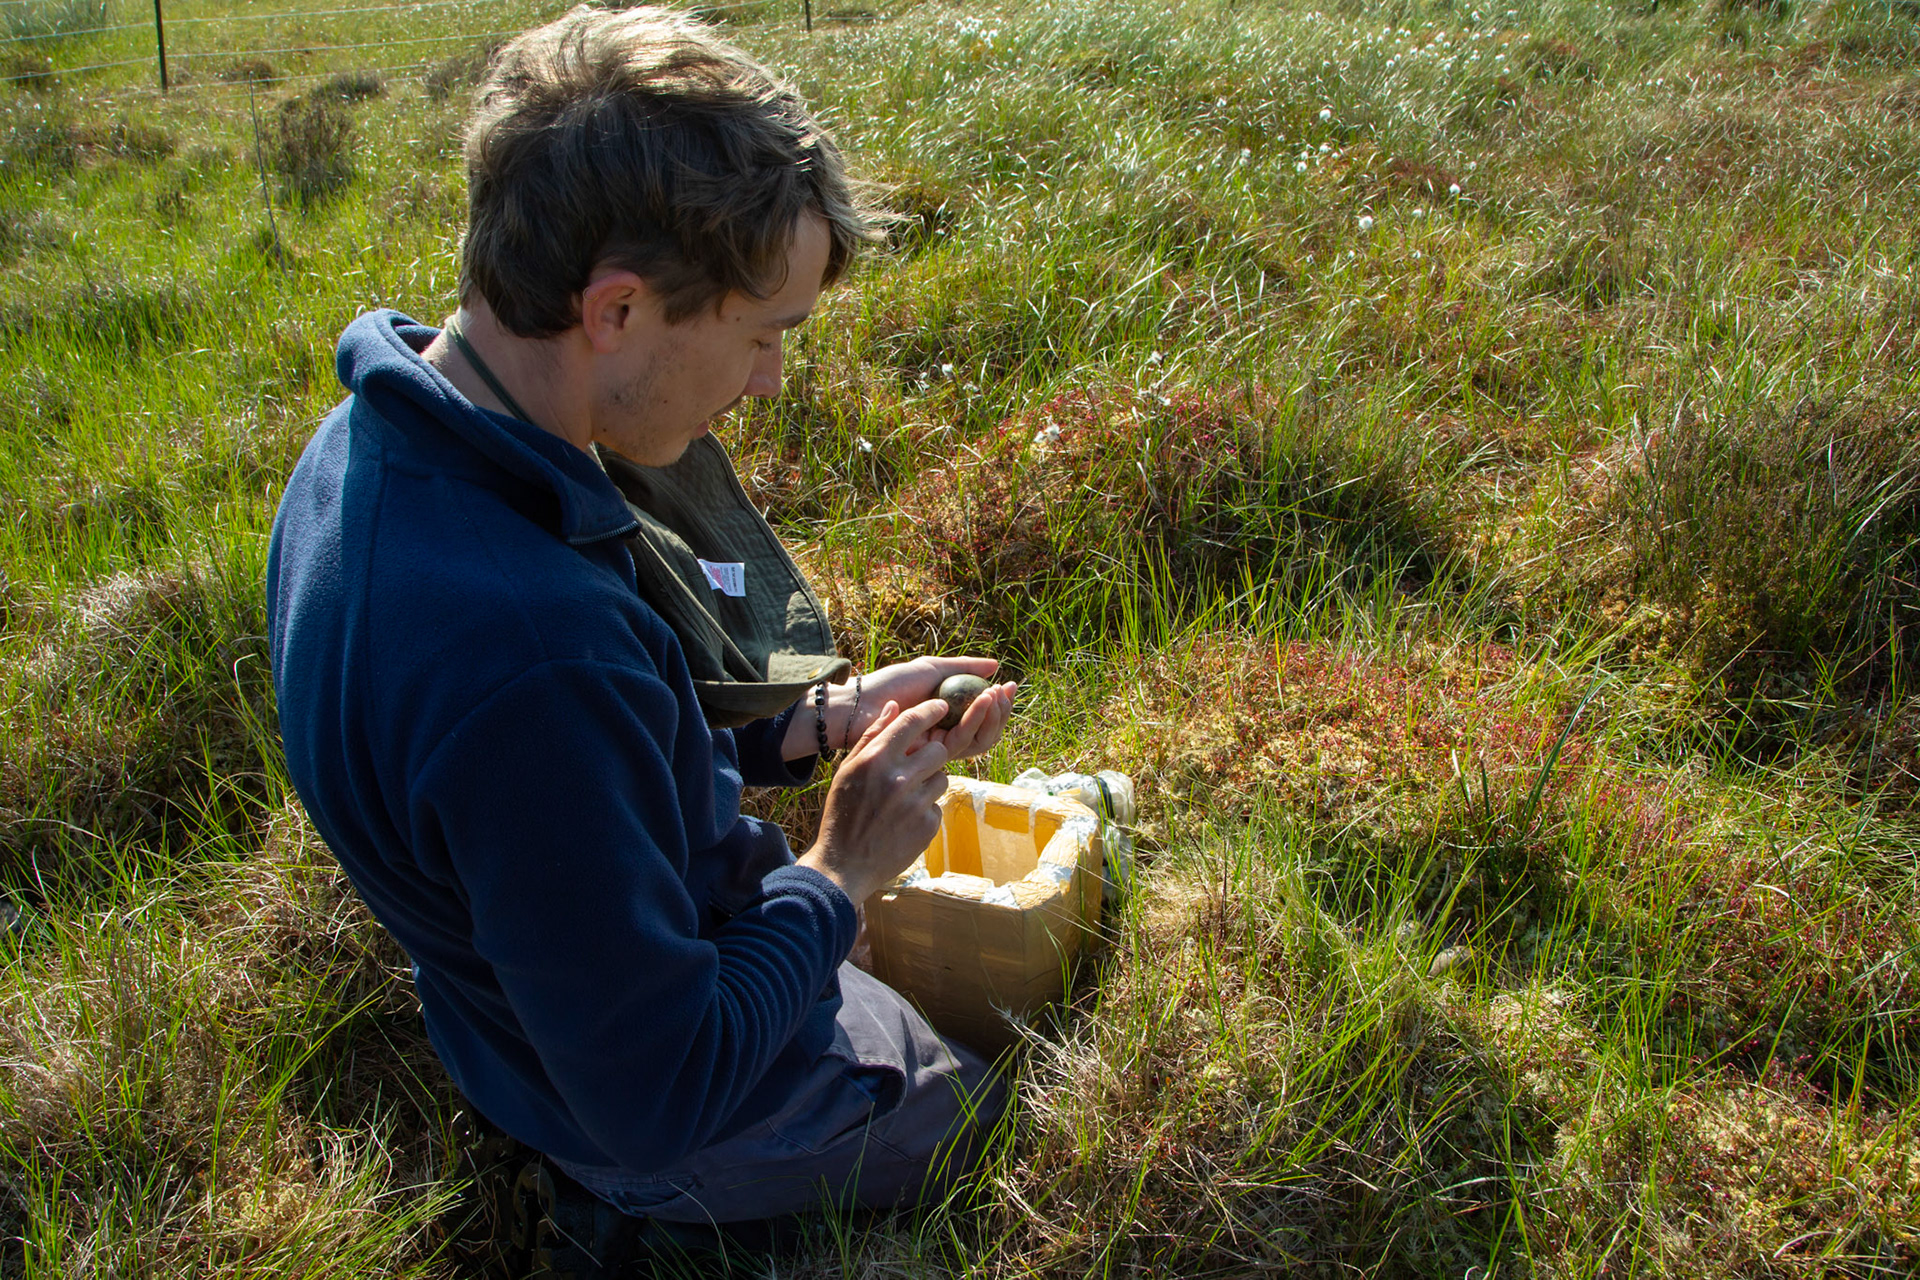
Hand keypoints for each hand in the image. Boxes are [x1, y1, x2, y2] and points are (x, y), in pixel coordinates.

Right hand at [797, 699, 950, 903]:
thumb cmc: (842, 813)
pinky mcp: (928, 826)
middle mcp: (898, 778)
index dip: (932, 710)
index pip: (912, 722)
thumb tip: (896, 706)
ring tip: (903, 799)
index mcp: (875, 760)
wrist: (844, 865)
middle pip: (937, 749)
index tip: (942, 706)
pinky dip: (925, 810)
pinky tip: (903, 821)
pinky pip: (937, 805)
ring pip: (942, 777)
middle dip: (930, 755)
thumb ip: (872, 736)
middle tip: (915, 767)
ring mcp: (915, 804)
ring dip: (928, 783)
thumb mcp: (847, 770)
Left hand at [851, 656, 1016, 761]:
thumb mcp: (931, 669)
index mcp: (947, 717)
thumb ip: (963, 668)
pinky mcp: (931, 756)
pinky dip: (975, 720)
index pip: (982, 716)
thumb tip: (995, 665)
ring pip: (978, 739)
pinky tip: (981, 700)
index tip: (1010, 685)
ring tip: (994, 693)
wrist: (859, 704)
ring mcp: (938, 747)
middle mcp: (945, 734)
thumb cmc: (891, 684)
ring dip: (991, 716)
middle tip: (1006, 692)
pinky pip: (961, 741)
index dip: (999, 703)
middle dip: (1001, 712)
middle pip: (985, 732)